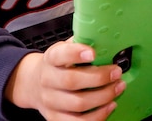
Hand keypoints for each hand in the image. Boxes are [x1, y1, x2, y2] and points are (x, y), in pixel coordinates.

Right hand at [5, 42, 124, 120]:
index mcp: (51, 59)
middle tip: (116, 72)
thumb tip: (106, 39)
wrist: (33, 84)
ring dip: (103, 97)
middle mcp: (47, 80)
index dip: (76, 53)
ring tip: (118, 88)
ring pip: (78, 104)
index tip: (92, 52)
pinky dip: (98, 116)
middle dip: (99, 78)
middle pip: (71, 81)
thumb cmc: (57, 65)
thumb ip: (81, 43)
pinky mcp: (55, 118)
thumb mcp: (64, 49)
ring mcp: (50, 101)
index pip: (60, 55)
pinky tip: (110, 105)